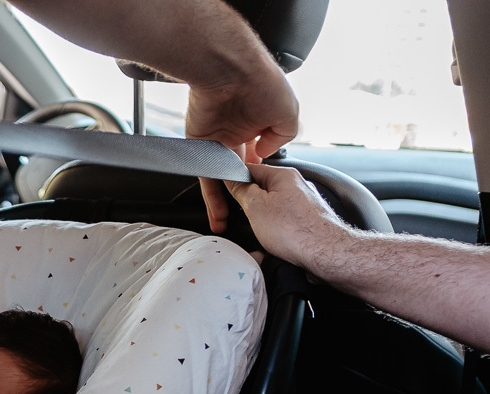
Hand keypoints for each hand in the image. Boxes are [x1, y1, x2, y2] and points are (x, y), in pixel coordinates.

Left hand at [189, 71, 298, 233]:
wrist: (230, 71)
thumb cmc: (262, 84)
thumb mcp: (289, 113)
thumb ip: (282, 137)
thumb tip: (264, 157)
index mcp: (261, 123)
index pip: (262, 153)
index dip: (265, 172)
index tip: (270, 192)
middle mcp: (239, 133)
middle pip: (242, 169)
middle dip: (245, 191)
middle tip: (250, 213)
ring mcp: (218, 141)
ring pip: (223, 178)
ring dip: (226, 203)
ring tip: (228, 225)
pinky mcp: (201, 147)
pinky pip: (206, 177)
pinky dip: (211, 198)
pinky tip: (217, 216)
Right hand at [223, 162, 351, 274]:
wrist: (326, 252)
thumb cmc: (298, 230)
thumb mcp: (255, 206)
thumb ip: (240, 189)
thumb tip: (231, 178)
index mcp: (283, 174)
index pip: (249, 169)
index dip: (233, 180)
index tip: (223, 193)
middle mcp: (296, 186)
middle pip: (261, 189)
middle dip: (247, 204)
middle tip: (242, 217)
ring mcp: (303, 204)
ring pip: (272, 207)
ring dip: (262, 219)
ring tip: (262, 232)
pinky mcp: (307, 221)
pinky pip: (283, 221)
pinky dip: (275, 230)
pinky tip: (275, 240)